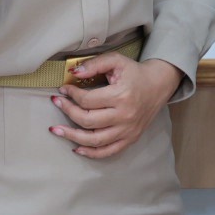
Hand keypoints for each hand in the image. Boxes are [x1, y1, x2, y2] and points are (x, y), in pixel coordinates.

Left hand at [49, 55, 181, 159]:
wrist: (159, 85)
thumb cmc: (135, 73)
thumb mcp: (117, 61)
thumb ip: (95, 64)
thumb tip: (73, 72)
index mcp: (121, 96)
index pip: (87, 100)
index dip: (71, 94)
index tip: (63, 89)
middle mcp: (124, 116)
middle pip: (87, 120)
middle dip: (67, 111)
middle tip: (57, 103)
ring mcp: (127, 130)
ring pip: (94, 140)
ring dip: (72, 136)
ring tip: (56, 130)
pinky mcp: (130, 139)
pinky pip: (108, 152)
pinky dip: (91, 153)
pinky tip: (77, 148)